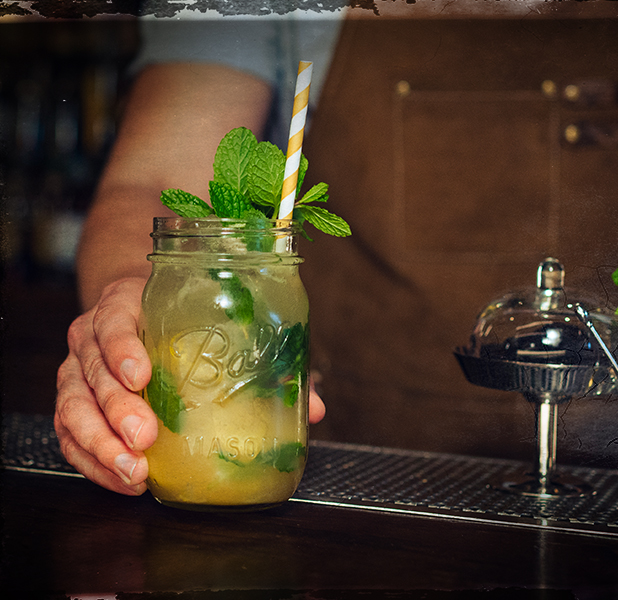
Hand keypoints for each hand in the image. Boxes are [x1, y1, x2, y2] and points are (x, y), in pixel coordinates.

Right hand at [55, 277, 325, 495]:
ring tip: (135, 471)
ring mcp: (78, 369)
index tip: (143, 376)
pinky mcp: (75, 401)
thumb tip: (314, 408)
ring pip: (73, 406)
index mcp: (127, 305)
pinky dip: (92, 461)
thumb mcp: (214, 321)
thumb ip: (262, 359)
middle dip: (118, 409)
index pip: (114, 320)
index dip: (122, 348)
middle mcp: (92, 336)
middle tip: (145, 436)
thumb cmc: (182, 316)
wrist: (137, 307)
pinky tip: (125, 480)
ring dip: (100, 443)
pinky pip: (69, 434)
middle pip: (92, 371)